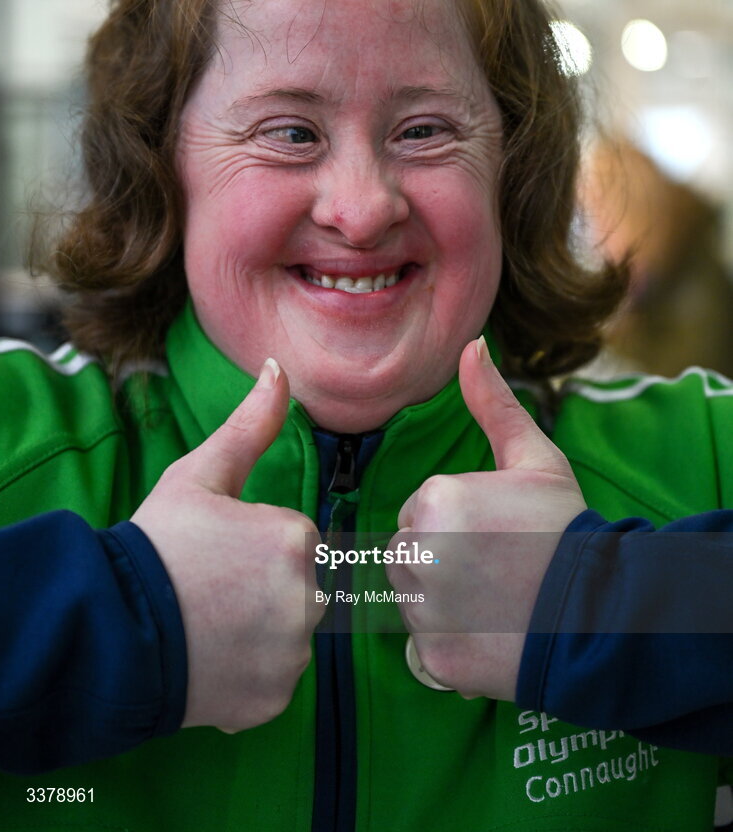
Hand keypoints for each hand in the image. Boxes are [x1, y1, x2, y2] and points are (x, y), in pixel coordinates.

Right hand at [131, 358, 323, 731]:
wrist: (110, 630)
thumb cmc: (157, 545)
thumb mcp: (200, 475)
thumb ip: (251, 425)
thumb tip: (280, 370)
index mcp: (296, 538)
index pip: (295, 539)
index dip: (253, 543)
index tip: (216, 554)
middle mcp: (308, 597)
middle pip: (298, 585)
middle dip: (262, 586)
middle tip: (209, 589)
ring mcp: (293, 654)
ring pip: (288, 632)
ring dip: (259, 629)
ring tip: (206, 624)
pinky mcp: (276, 697)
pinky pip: (275, 676)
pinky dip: (251, 670)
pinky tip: (211, 658)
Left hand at [387, 337, 584, 699]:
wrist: (601, 612)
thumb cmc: (563, 529)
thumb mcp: (534, 458)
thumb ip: (493, 403)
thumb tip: (472, 345)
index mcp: (432, 502)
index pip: (413, 513)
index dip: (453, 524)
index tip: (493, 535)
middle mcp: (417, 554)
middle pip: (403, 556)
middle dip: (437, 561)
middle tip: (492, 569)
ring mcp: (424, 612)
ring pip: (407, 600)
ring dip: (438, 602)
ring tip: (490, 600)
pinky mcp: (433, 659)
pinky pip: (422, 646)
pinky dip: (448, 643)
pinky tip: (487, 632)